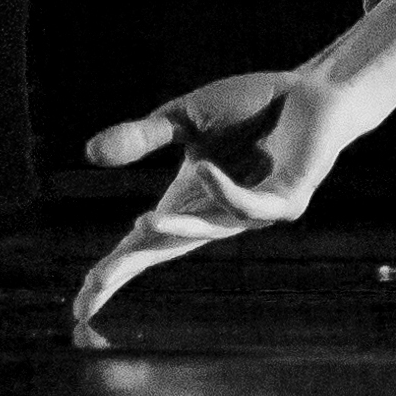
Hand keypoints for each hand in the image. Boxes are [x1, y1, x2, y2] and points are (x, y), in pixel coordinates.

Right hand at [71, 0, 395, 327]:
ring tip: (140, 221)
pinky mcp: (288, 200)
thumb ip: (143, 135)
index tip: (81, 305)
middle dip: (132, 271)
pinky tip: (206, 166)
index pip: (145, 243)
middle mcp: (220, 214)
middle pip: (168, 250)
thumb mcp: (184, 118)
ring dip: (178, 227)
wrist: (313, 90)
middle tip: (93, 294)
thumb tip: (90, 153)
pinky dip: (227, 188)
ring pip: (211, 230)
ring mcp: (256, 213)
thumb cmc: (253, 105)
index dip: (115, 272)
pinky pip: (251, 204)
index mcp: (190, 200)